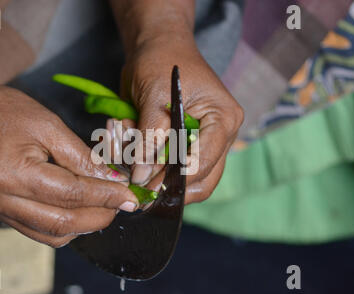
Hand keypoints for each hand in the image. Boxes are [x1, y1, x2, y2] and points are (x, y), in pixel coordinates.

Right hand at [0, 69, 138, 246]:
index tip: (130, 196)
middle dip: (100, 217)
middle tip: (122, 203)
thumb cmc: (1, 110)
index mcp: (12, 174)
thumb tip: (113, 179)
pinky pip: (36, 230)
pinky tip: (79, 209)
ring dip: (83, 226)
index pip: (71, 195)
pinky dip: (63, 225)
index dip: (106, 197)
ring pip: (51, 235)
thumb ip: (82, 157)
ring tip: (104, 206)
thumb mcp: (48, 125)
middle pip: (62, 223)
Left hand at [120, 36, 243, 203]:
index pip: (204, 161)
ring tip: (131, 153)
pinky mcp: (186, 145)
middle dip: (168, 186)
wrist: (157, 46)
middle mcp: (219, 136)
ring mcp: (204, 143)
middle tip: (138, 188)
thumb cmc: (161, 60)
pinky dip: (149, 164)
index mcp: (223, 120)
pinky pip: (171, 168)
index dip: (175, 179)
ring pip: (186, 180)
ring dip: (156, 175)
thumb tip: (141, 176)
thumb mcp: (153, 96)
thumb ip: (149, 137)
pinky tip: (131, 142)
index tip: (146, 186)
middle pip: (202, 180)